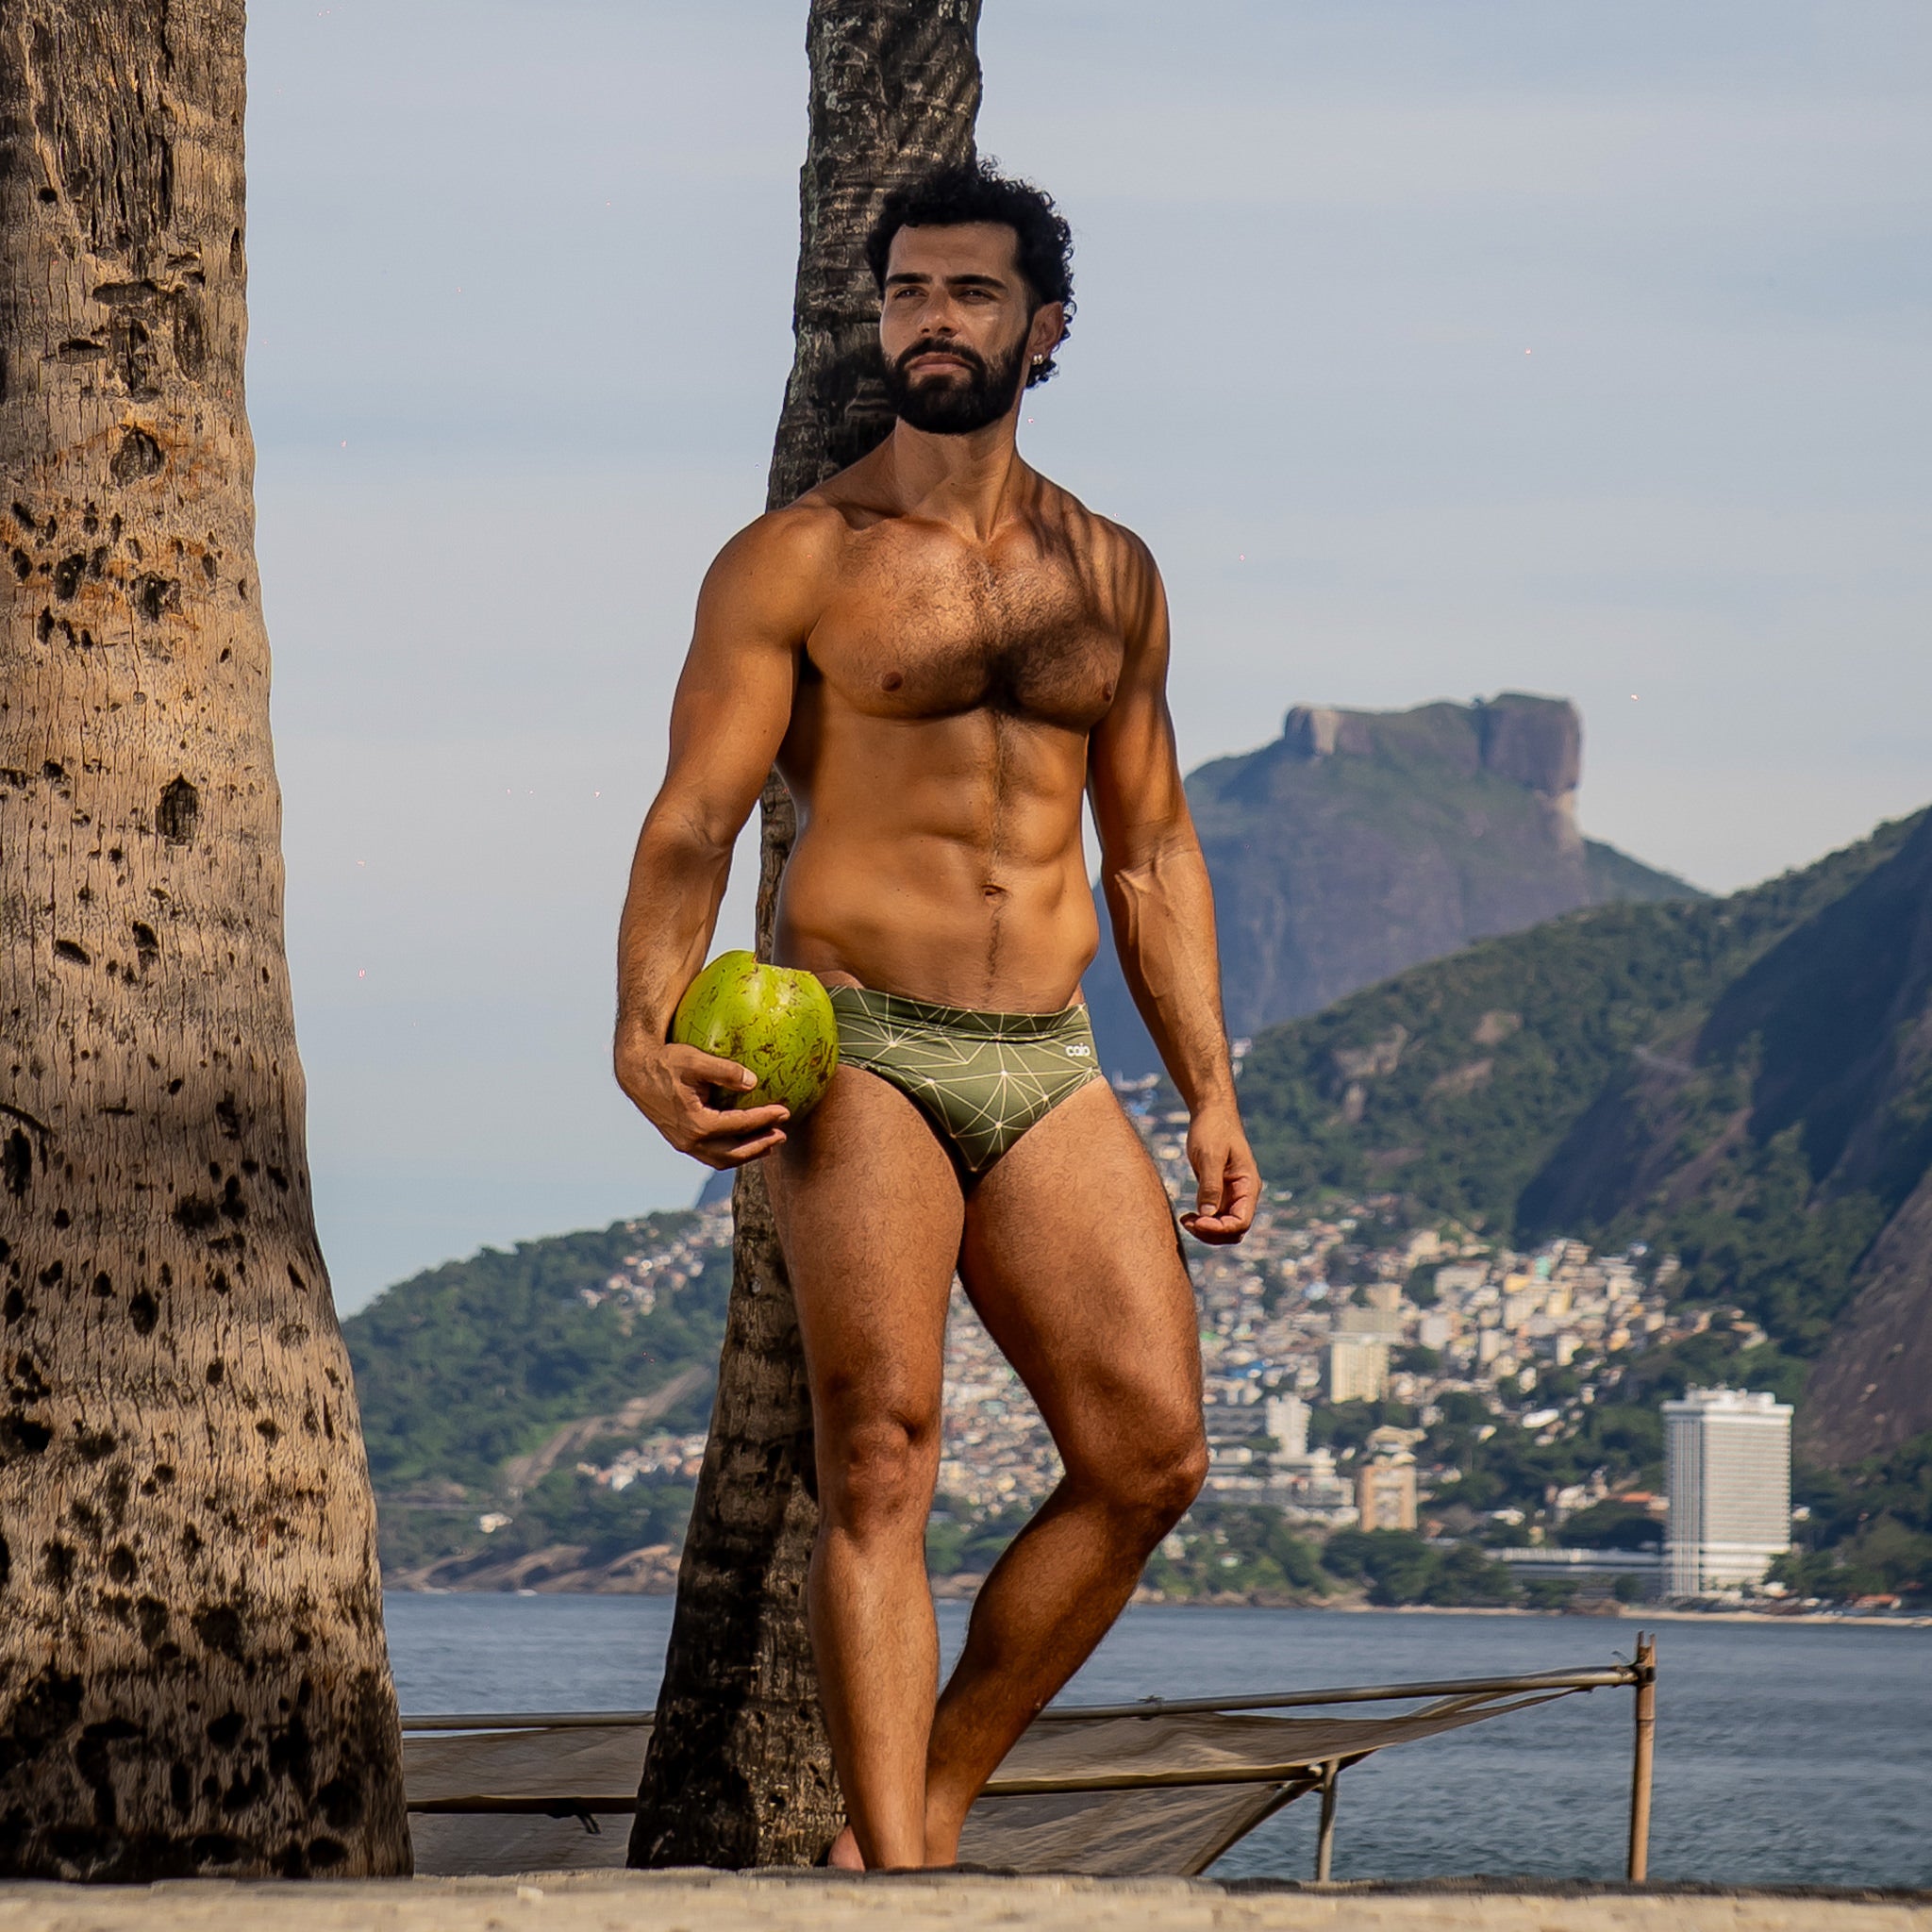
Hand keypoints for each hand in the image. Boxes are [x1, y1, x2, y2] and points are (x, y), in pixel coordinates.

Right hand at [614, 1028, 789, 1169]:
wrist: (636, 1072)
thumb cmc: (667, 1061)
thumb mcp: (695, 1060)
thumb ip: (725, 1070)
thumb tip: (753, 1081)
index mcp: (697, 1123)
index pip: (739, 1125)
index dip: (764, 1119)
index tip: (784, 1111)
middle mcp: (690, 1140)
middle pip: (734, 1153)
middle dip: (761, 1145)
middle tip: (782, 1134)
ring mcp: (684, 1144)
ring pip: (722, 1159)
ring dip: (748, 1154)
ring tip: (770, 1143)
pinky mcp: (681, 1141)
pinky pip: (711, 1155)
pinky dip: (731, 1152)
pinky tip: (744, 1141)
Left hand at [1180, 1103, 1258, 1243]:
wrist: (1211, 1113)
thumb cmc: (1213, 1129)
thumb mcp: (1209, 1156)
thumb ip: (1210, 1186)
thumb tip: (1208, 1215)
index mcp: (1248, 1185)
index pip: (1241, 1221)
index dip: (1220, 1228)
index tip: (1198, 1221)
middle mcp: (1243, 1194)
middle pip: (1234, 1230)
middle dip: (1212, 1233)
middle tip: (1187, 1223)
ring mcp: (1232, 1195)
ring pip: (1224, 1227)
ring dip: (1206, 1231)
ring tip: (1185, 1220)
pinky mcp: (1219, 1193)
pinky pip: (1214, 1217)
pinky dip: (1202, 1222)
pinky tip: (1187, 1216)